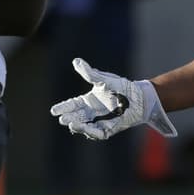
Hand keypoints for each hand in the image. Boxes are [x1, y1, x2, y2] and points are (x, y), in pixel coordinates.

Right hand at [49, 58, 177, 140]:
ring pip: (85, 126)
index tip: (54, 111)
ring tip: (72, 124)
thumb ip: (89, 73)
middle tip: (63, 119)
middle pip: (76, 117)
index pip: (73, 105)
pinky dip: (91, 132)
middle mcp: (92, 112)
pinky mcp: (109, 128)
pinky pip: (98, 133)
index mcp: (89, 100)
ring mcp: (100, 121)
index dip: (63, 108)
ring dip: (78, 126)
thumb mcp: (104, 79)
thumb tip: (76, 61)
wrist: (139, 97)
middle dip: (69, 118)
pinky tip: (86, 129)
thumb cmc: (122, 87)